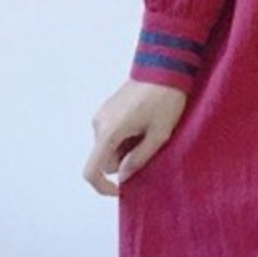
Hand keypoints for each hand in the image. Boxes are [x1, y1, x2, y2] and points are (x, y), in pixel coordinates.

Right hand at [83, 78, 187, 195]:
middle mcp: (99, 123)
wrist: (165, 66)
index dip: (103, 187)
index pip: (92, 170)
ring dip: (126, 146)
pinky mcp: (108, 108)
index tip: (121, 190)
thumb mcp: (159, 134)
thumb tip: (123, 175)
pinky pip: (112, 132)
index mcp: (109, 132)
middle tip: (150, 144)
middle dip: (125, 159)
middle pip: (106, 159)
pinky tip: (143, 122)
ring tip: (149, 129)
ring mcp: (102, 114)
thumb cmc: (165, 98)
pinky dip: (125, 135)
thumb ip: (139, 159)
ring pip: (109, 146)